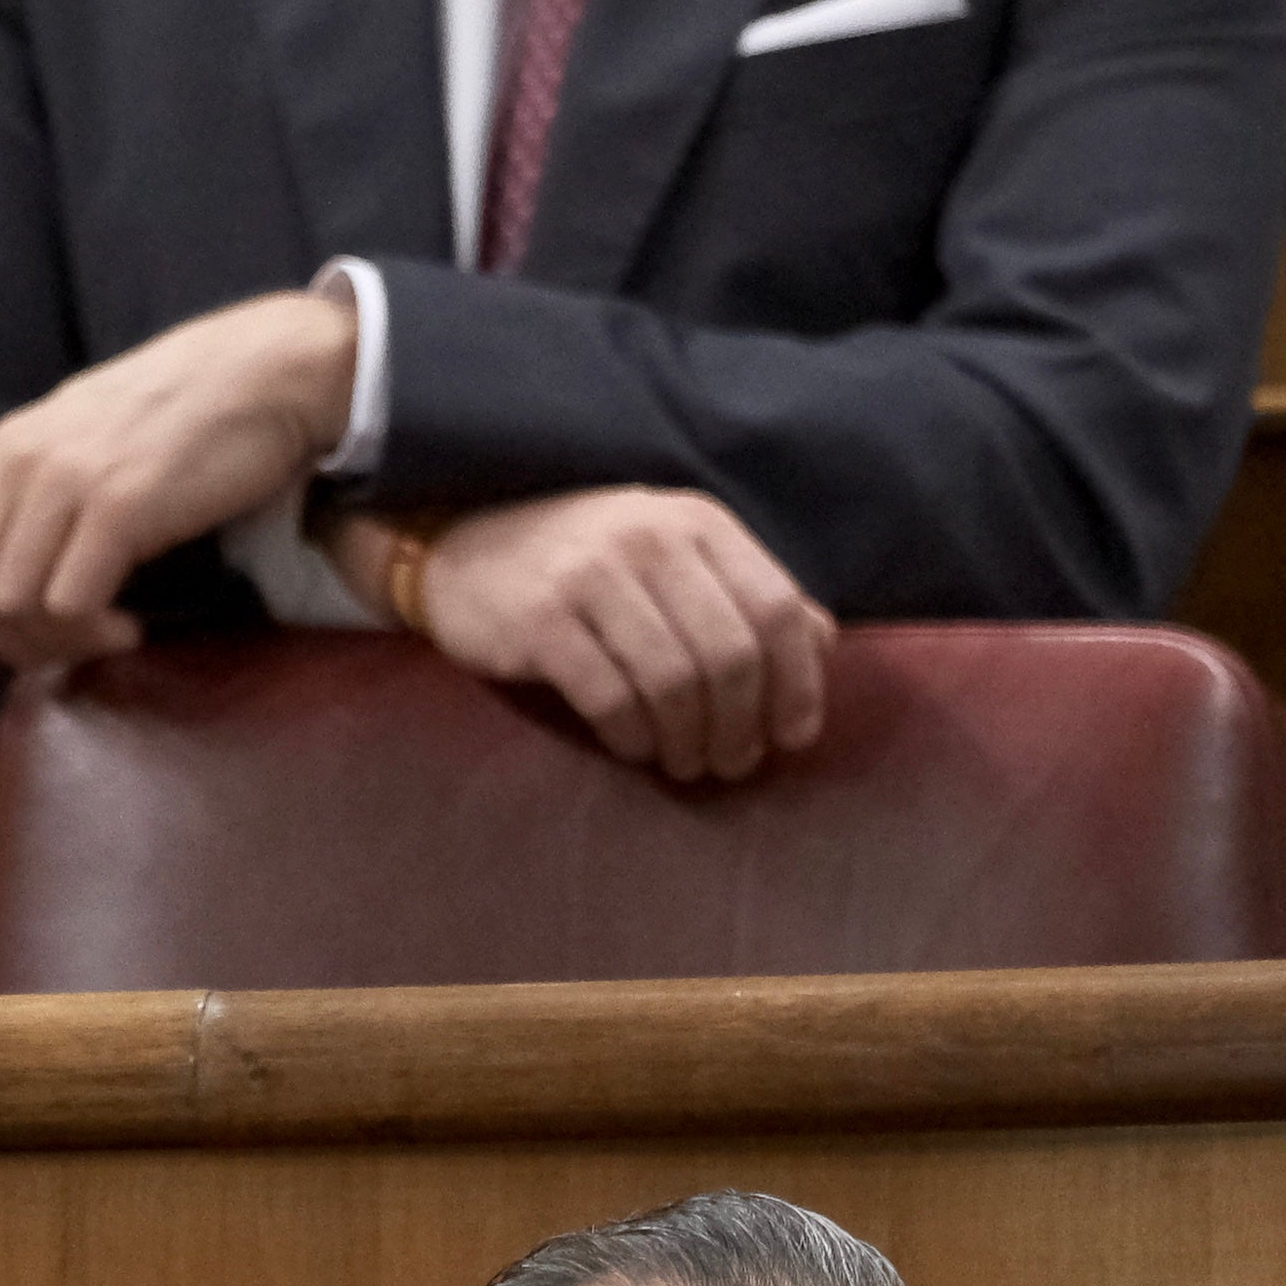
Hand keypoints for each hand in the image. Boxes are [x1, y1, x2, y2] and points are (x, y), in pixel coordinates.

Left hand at [0, 285, 360, 689]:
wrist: (264, 371)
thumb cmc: (187, 413)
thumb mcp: (85, 437)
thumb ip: (39, 489)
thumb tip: (14, 577)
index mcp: (4, 448)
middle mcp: (20, 462)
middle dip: (7, 647)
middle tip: (67, 656)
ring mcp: (66, 481)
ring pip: (11, 607)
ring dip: (55, 644)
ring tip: (108, 637)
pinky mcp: (119, 506)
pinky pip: (70, 603)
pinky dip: (94, 634)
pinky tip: (133, 628)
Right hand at [349, 486, 831, 781]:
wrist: (463, 543)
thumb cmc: (587, 562)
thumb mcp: (675, 558)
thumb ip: (746, 594)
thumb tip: (823, 646)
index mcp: (698, 522)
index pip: (777, 609)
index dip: (796, 683)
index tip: (792, 735)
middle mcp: (650, 538)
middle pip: (730, 654)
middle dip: (741, 726)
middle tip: (731, 763)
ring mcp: (592, 575)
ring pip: (675, 682)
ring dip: (689, 741)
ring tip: (686, 763)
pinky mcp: (541, 619)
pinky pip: (611, 698)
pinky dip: (634, 737)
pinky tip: (634, 747)